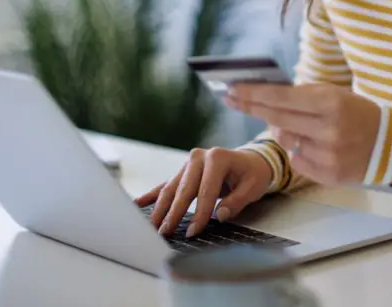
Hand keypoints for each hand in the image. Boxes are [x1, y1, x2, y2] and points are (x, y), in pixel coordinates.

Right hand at [133, 148, 272, 237]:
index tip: (192, 232)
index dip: (199, 213)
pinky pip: (166, 184)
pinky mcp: (183, 171)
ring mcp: (189, 163)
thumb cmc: (253, 174)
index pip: (206, 190)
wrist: (251, 160)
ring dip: (160, 208)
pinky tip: (138, 204)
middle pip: (184, 189)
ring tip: (151, 227)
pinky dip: (153, 195)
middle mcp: (199, 157)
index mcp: (217, 158)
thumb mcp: (253, 187)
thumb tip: (219, 215)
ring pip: (171, 188)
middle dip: (173, 213)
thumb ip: (237, 201)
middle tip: (164, 233)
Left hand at [223, 83, 380, 185]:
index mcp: (331, 103)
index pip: (282, 98)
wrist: (390, 144)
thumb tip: (264, 99)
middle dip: (251, 107)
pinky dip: (300, 151)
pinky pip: (297, 161)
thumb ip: (302, 95)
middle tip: (231, 99)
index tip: (232, 89)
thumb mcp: (335, 94)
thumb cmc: (356, 113)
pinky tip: (318, 146)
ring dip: (284, 131)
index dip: (253, 94)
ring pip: (286, 141)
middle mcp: (329, 129)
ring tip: (303, 126)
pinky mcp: (328, 175)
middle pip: (276, 118)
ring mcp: (328, 155)